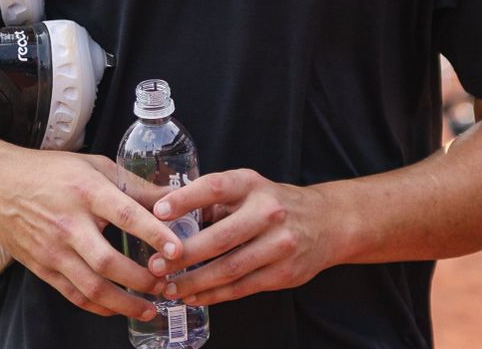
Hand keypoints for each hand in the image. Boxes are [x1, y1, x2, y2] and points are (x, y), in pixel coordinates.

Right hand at [0, 145, 183, 319]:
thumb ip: (134, 185)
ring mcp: (53, 250)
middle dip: (143, 279)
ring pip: (93, 287)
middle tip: (168, 285)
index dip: (154, 233)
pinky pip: (75, 296)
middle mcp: (69, 223)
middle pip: (108, 262)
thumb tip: (172, 198)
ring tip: (151, 307)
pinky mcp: (43, 268)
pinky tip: (119, 307)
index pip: (126, 214)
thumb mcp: (95, 166)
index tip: (178, 250)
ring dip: (125, 303)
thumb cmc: (51, 171)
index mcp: (86, 191)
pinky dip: (100, 307)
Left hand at [146, 169, 338, 305]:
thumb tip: (165, 213)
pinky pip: (242, 288)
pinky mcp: (284, 273)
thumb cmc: (273, 203)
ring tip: (169, 288)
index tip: (158, 212)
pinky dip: (214, 295)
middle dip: (184, 254)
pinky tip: (194, 296)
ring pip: (230, 268)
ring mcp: (279, 244)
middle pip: (221, 237)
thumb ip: (213, 200)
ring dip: (195, 281)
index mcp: (252, 184)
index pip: (215, 187)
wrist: (326, 222)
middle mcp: (267, 212)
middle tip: (155, 265)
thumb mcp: (247, 188)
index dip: (185, 199)